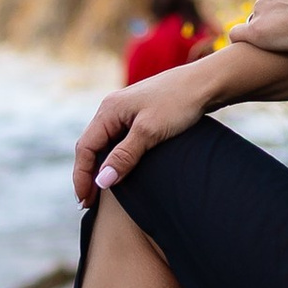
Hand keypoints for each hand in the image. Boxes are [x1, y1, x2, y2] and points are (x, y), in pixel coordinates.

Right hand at [73, 58, 216, 208]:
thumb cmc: (178, 103)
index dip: (82, 177)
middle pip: (91, 146)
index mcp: (109, 110)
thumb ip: (124, 156)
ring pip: (104, 144)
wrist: (205, 83)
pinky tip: (118, 172)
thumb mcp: (149, 132)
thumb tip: (101, 182)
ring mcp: (125, 111)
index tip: (85, 202)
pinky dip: (113, 159)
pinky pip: (117, 140)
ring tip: (100, 194)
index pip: (86, 148)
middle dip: (87, 175)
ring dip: (100, 168)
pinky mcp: (139, 115)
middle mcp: (112, 109)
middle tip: (89, 204)